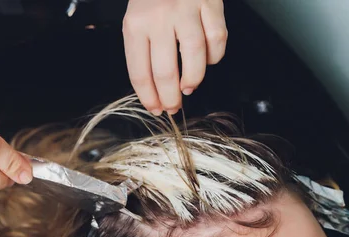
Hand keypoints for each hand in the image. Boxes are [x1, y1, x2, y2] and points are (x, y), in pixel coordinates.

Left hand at [123, 0, 226, 114]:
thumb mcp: (135, 19)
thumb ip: (142, 50)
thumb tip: (155, 89)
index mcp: (135, 25)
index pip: (140, 72)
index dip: (148, 97)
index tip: (155, 109)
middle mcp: (159, 18)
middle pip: (165, 71)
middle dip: (170, 97)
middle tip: (173, 107)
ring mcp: (186, 9)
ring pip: (194, 56)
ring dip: (193, 79)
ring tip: (188, 88)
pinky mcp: (210, 2)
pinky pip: (217, 38)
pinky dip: (214, 56)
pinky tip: (207, 60)